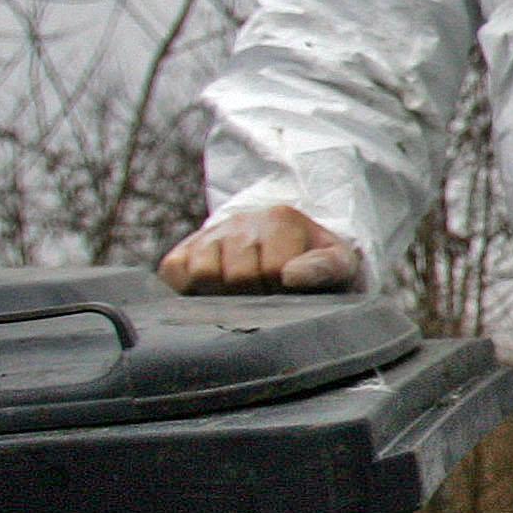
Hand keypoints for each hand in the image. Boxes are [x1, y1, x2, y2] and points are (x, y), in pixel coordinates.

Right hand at [160, 204, 360, 294]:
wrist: (283, 249)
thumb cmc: (312, 262)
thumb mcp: (338, 262)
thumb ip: (325, 266)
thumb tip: (291, 276)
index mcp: (282, 219)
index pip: (273, 269)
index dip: (281, 289)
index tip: (288, 288)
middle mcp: (242, 221)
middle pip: (238, 275)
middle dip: (254, 294)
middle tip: (264, 293)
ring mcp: (211, 234)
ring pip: (203, 273)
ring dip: (222, 292)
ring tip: (241, 293)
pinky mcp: (184, 249)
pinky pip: (174, 271)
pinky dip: (190, 288)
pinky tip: (214, 291)